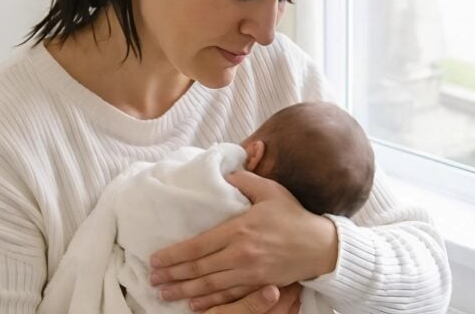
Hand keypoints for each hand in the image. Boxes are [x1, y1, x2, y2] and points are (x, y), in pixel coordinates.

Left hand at [149, 171, 337, 308]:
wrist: (322, 246)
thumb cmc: (293, 215)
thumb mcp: (270, 190)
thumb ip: (244, 180)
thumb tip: (225, 174)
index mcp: (239, 230)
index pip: (198, 246)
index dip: (174, 255)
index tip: (155, 259)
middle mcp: (241, 255)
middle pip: (199, 269)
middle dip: (172, 276)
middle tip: (153, 281)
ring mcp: (250, 274)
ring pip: (210, 287)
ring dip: (185, 292)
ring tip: (165, 295)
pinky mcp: (259, 286)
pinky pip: (229, 297)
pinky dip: (210, 303)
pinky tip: (195, 306)